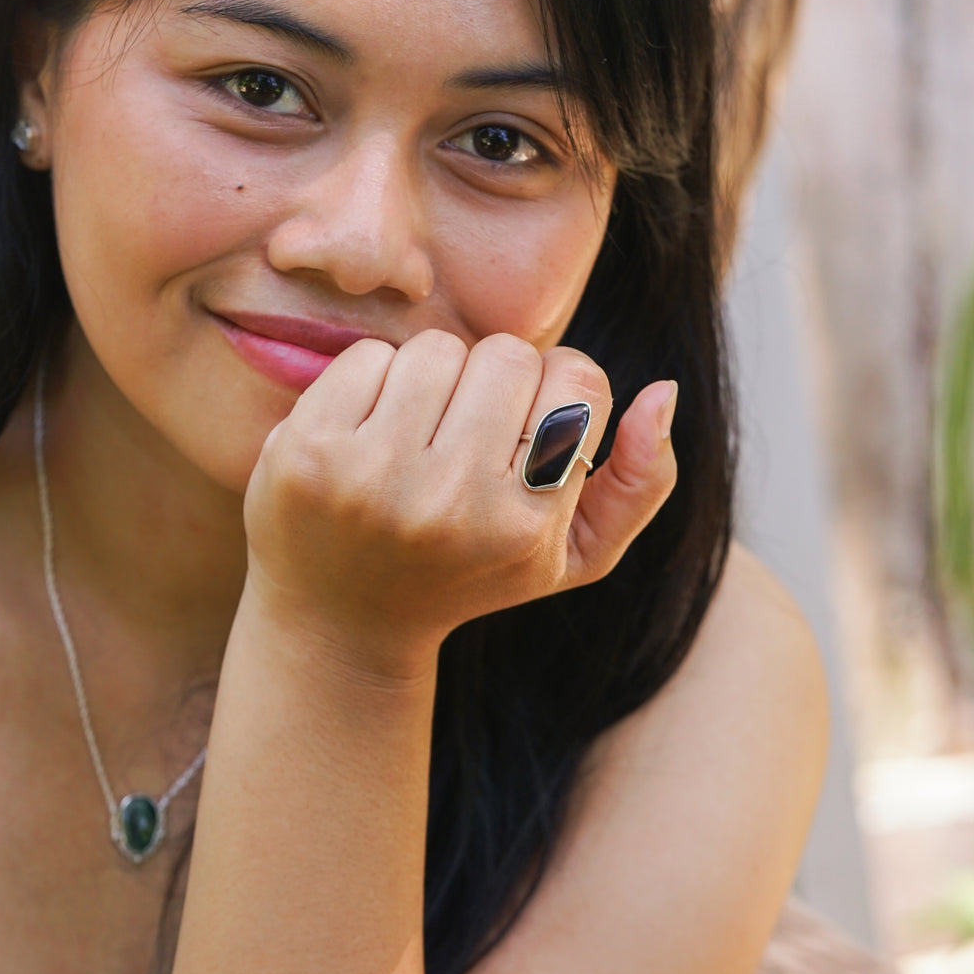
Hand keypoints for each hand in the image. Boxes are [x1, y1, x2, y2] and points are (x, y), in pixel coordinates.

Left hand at [241, 330, 677, 679]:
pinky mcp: (306, 451)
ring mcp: (370, 476)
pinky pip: (369, 356)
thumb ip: (642, 483)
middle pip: (507, 356)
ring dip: (435, 378)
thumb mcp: (572, 556)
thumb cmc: (471, 573)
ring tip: (420, 435)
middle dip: (496, 381)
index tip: (533, 426)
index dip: (561, 389)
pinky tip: (370, 434)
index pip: (578, 381)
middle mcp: (448, 502)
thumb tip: (666, 391)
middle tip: (470, 431)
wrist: (339, 623)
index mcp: (522, 526)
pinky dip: (376, 381)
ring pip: (437, 349)